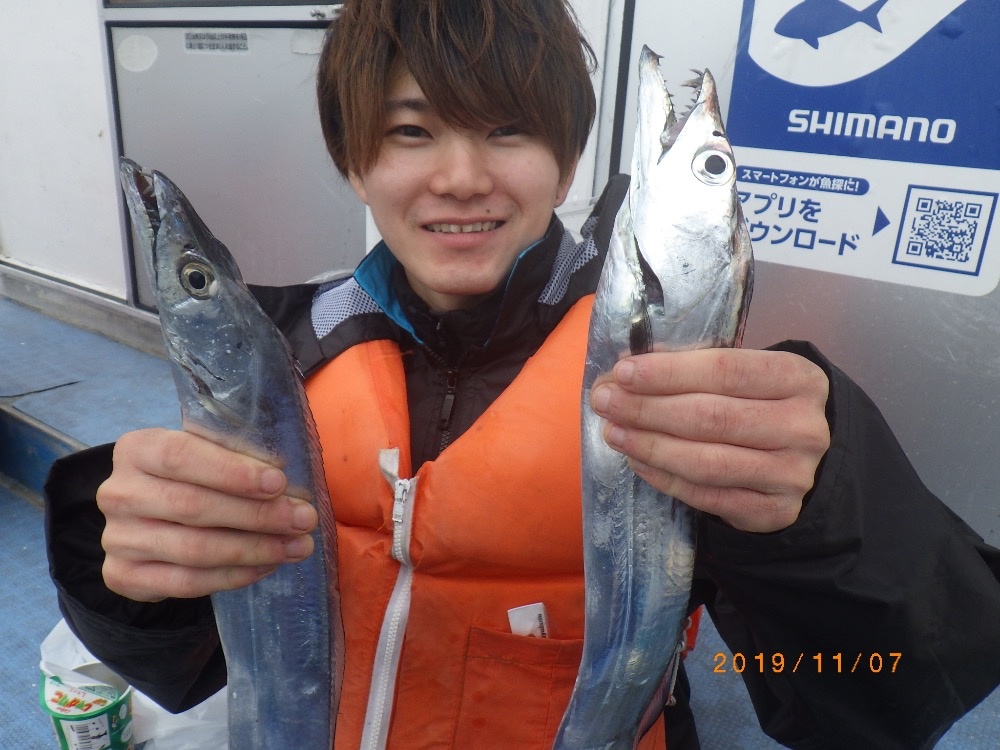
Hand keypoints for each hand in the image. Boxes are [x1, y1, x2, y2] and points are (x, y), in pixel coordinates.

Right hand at [97, 428, 318, 601]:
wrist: (151, 517)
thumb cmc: (195, 475)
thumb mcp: (209, 452)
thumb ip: (236, 456)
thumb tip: (285, 478)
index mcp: (137, 449)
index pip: (181, 457)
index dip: (233, 472)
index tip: (279, 483)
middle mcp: (118, 492)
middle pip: (192, 507)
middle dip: (257, 515)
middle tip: (303, 520)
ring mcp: (117, 537)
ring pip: (194, 550)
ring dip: (254, 550)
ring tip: (296, 547)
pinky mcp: (123, 575)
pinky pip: (187, 583)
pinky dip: (233, 576)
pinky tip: (267, 566)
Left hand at [589, 348, 830, 532]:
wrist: (807, 461)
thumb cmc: (761, 404)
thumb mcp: (743, 375)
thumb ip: (693, 368)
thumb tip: (628, 370)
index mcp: (798, 378)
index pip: (725, 370)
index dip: (669, 372)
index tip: (623, 373)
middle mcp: (803, 427)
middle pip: (711, 417)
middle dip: (647, 408)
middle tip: (605, 401)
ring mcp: (792, 474)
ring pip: (706, 461)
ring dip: (650, 445)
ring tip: (613, 432)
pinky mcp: (774, 511)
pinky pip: (706, 495)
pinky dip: (665, 477)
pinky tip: (637, 460)